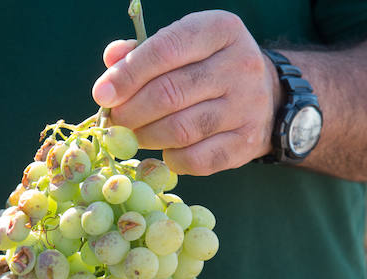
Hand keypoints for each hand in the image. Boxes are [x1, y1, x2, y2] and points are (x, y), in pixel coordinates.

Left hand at [92, 10, 280, 175]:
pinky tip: (163, 150)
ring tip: (132, 135)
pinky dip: (170, 159)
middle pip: (170, 94)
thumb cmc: (206, 67)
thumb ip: (142, 52)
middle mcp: (240, 64)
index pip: (166, 50)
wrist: (265, 95)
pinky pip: (196, 160)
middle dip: (131, 111)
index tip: (102, 94)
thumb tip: (112, 60)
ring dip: (145, 137)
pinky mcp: (247, 143)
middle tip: (114, 121)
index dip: (128, 75)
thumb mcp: (181, 46)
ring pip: (180, 130)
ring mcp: (248, 106)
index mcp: (220, 30)